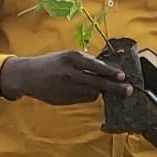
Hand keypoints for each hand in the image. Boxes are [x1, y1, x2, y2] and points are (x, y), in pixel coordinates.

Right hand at [0, 50, 126, 105]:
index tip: (123, 76)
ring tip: (108, 88)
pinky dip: (90, 95)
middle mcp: (70, 73)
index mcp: (71, 58)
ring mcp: (67, 88)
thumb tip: (108, 69)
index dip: (111, 72)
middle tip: (128, 90)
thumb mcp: (67, 56)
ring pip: (92, 92)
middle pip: (98, 83)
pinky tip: (89, 90)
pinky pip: (84, 98)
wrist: (28, 75)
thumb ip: (85, 62)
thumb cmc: (51, 63)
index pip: (96, 66)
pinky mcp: (65, 100)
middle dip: (115, 87)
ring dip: (102, 90)